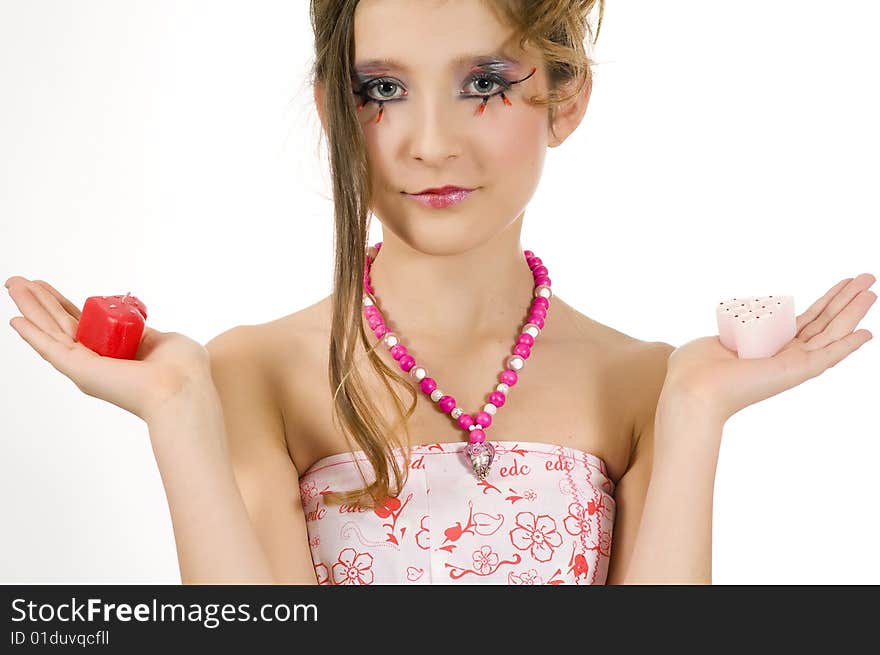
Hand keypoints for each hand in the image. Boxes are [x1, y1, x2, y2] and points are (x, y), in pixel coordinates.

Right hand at [5, 276, 212, 422]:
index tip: (47, 287)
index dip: (63, 304)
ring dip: (30, 306)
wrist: (183, 387)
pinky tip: (15, 320)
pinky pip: (50, 347)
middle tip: (17, 280)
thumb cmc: (185, 369)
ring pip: (50, 330)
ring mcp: (87, 365)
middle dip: (39, 301)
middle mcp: (97, 360)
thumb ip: (146, 333)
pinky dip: (31, 334)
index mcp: (117, 351)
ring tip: (12, 283)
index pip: (82, 322)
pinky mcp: (80, 369)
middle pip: (60, 323)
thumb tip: (138, 327)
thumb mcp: (165, 341)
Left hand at [662, 273, 875, 423]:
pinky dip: (848, 345)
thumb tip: (714, 338)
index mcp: (767, 347)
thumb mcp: (709, 342)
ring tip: (871, 290)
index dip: (824, 303)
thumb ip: (717, 337)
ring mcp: (790, 363)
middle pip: (823, 322)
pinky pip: (827, 356)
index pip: (804, 322)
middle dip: (846, 299)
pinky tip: (866, 333)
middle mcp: (783, 355)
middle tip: (867, 278)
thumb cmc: (691, 371)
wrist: (691, 388)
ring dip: (853, 311)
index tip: (840, 286)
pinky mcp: (794, 370)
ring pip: (831, 333)